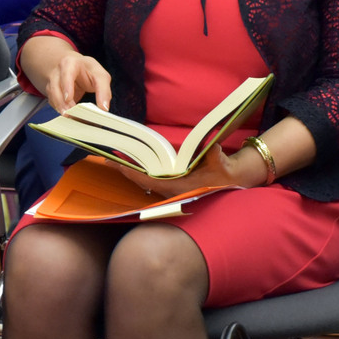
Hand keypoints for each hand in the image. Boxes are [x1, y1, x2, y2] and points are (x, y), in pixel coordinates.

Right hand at [40, 51, 112, 113]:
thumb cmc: (89, 71)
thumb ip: (104, 91)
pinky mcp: (51, 91)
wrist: (77, 67)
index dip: (67, 86)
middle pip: (56, 87)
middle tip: (69, 113)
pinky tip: (68, 115)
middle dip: (61, 101)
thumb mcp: (100, 76)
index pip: (67, 73)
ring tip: (69, 116)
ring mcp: (52, 81)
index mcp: (71, 63)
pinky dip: (59, 109)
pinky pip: (52, 101)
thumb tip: (104, 108)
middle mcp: (58, 71)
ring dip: (60, 107)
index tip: (69, 99)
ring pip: (52, 95)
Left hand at [109, 145, 243, 197]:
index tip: (119, 165)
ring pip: (145, 182)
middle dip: (126, 171)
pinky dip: (140, 173)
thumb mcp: (221, 163)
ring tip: (114, 160)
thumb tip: (213, 147)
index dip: (133, 174)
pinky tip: (131, 164)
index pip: (150, 182)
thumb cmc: (224, 172)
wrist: (231, 180)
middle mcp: (171, 191)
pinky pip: (151, 180)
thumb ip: (216, 156)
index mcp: (179, 188)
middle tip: (107, 159)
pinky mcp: (171, 186)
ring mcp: (170, 190)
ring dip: (131, 172)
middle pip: (142, 182)